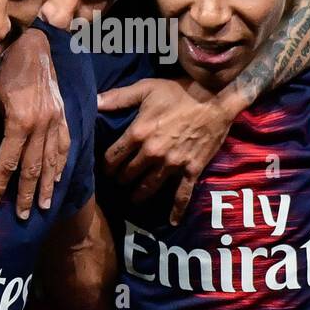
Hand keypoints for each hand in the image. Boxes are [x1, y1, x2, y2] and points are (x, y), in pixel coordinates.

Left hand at [0, 29, 68, 218]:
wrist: (31, 40)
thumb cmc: (0, 63)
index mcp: (20, 120)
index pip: (9, 162)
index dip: (0, 183)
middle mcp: (42, 124)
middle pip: (33, 167)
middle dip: (27, 193)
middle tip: (24, 215)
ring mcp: (55, 119)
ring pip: (52, 160)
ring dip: (47, 184)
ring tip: (44, 206)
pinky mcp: (62, 113)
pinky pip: (64, 144)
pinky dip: (61, 163)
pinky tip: (58, 177)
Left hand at [99, 78, 236, 223]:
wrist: (215, 100)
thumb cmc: (179, 91)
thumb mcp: (146, 88)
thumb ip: (118, 97)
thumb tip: (94, 102)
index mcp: (138, 133)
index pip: (113, 156)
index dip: (106, 164)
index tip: (106, 168)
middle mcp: (152, 153)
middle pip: (129, 173)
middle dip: (121, 179)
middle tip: (119, 181)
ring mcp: (172, 164)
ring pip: (149, 186)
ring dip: (139, 194)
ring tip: (134, 198)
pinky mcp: (191, 169)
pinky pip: (182, 194)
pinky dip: (177, 209)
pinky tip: (172, 221)